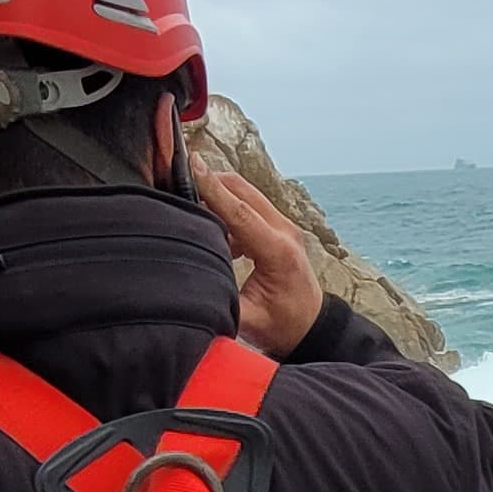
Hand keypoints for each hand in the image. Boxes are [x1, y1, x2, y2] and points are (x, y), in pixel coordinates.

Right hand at [200, 168, 326, 357]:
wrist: (312, 326)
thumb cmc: (283, 326)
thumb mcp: (248, 321)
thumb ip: (219, 302)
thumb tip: (189, 284)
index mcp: (278, 252)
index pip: (239, 212)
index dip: (213, 188)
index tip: (192, 165)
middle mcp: (285, 232)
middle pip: (242, 190)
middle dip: (212, 181)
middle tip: (180, 181)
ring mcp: (285, 226)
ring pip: (246, 194)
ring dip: (219, 195)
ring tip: (194, 214)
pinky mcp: (279, 228)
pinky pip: (249, 206)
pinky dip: (228, 209)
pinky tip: (216, 234)